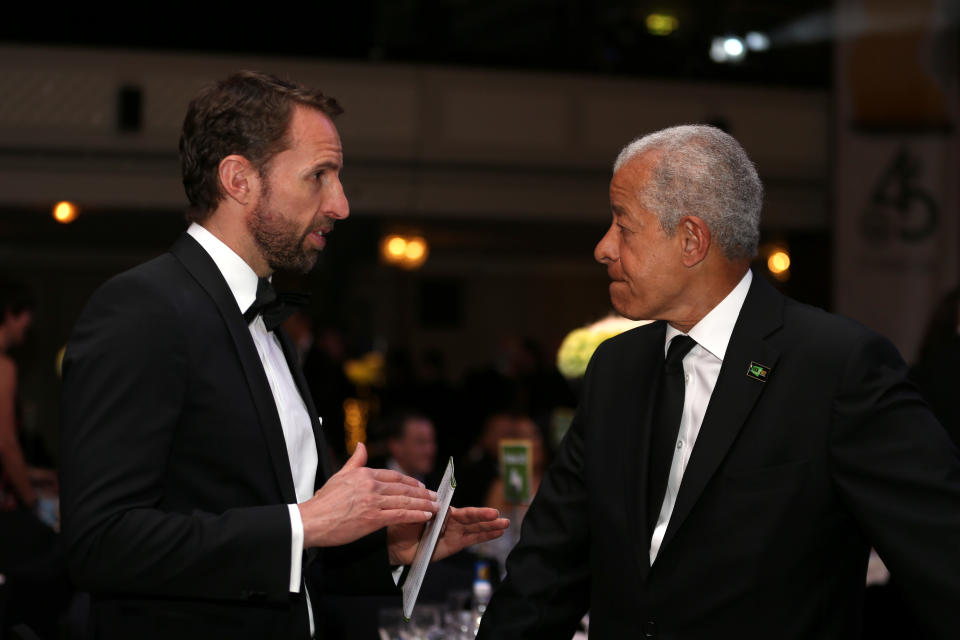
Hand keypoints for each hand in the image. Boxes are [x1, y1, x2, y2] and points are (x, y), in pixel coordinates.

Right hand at [298, 442, 439, 547]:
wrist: (311, 520)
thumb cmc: (323, 501)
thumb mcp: (339, 475)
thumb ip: (355, 461)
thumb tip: (361, 444)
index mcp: (364, 474)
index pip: (393, 475)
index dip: (409, 480)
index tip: (420, 485)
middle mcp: (371, 485)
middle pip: (402, 487)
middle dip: (421, 492)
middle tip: (434, 496)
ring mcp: (373, 502)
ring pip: (404, 501)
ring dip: (423, 503)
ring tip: (435, 506)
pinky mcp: (373, 518)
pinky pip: (400, 515)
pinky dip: (416, 515)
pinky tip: (426, 516)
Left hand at [387, 506, 508, 564]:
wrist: (396, 546)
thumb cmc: (403, 526)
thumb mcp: (411, 516)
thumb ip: (425, 511)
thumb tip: (440, 508)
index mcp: (441, 510)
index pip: (457, 508)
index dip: (468, 509)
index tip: (478, 507)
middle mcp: (451, 520)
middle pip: (470, 517)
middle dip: (484, 516)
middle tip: (497, 514)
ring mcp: (454, 532)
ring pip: (475, 528)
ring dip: (490, 526)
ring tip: (505, 523)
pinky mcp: (455, 544)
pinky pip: (472, 539)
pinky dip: (485, 536)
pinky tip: (497, 532)